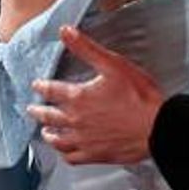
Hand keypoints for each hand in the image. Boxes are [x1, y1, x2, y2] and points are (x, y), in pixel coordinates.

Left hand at [28, 26, 162, 164]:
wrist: (156, 127)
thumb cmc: (139, 96)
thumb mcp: (113, 64)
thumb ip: (87, 48)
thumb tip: (65, 32)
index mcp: (79, 97)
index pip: (51, 90)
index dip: (41, 86)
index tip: (37, 85)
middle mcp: (76, 120)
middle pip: (49, 116)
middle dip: (38, 111)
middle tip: (32, 109)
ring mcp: (84, 140)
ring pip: (57, 139)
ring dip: (48, 133)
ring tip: (45, 131)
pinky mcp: (95, 154)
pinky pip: (72, 157)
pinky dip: (64, 153)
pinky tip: (65, 151)